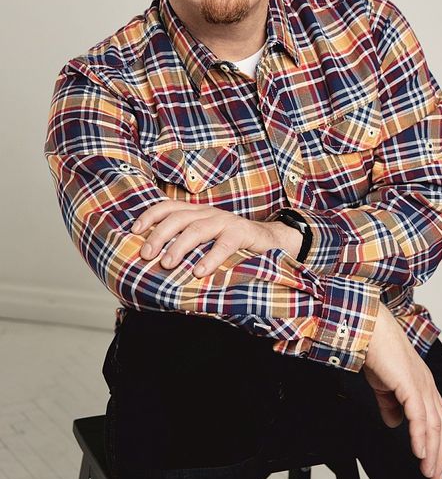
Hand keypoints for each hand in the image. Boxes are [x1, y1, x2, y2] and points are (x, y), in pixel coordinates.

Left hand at [131, 200, 302, 277]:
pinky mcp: (242, 233)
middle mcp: (208, 213)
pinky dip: (211, 257)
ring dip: (179, 246)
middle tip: (146, 254)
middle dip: (159, 235)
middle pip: (178, 218)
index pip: (168, 207)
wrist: (270, 240)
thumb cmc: (231, 244)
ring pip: (197, 229)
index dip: (150, 216)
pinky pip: (224, 244)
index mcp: (197, 212)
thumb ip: (185, 244)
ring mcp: (225, 221)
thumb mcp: (205, 239)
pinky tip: (199, 271)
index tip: (134, 230)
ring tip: (167, 264)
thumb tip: (154, 261)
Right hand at [363, 302, 441, 478]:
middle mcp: (427, 384)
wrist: (369, 327)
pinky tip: (420, 451)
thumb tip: (394, 423)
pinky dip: (421, 436)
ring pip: (434, 424)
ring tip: (429, 470)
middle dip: (440, 452)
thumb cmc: (376, 347)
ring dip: (433, 451)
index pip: (439, 416)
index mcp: (422, 382)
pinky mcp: (410, 384)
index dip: (441, 440)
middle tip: (436, 474)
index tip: (440, 459)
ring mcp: (421, 383)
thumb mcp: (383, 382)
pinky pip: (420, 416)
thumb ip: (390, 403)